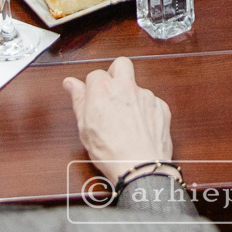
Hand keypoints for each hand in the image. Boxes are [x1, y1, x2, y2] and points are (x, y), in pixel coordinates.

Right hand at [62, 56, 172, 185]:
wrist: (140, 167)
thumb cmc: (110, 152)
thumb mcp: (84, 127)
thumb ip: (78, 100)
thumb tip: (70, 83)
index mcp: (103, 89)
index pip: (95, 73)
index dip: (92, 87)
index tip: (92, 98)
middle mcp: (126, 87)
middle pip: (121, 64)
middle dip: (115, 73)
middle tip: (111, 92)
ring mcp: (146, 95)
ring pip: (137, 86)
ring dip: (131, 97)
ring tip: (126, 122)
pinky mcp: (161, 106)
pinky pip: (152, 102)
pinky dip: (146, 111)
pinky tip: (140, 128)